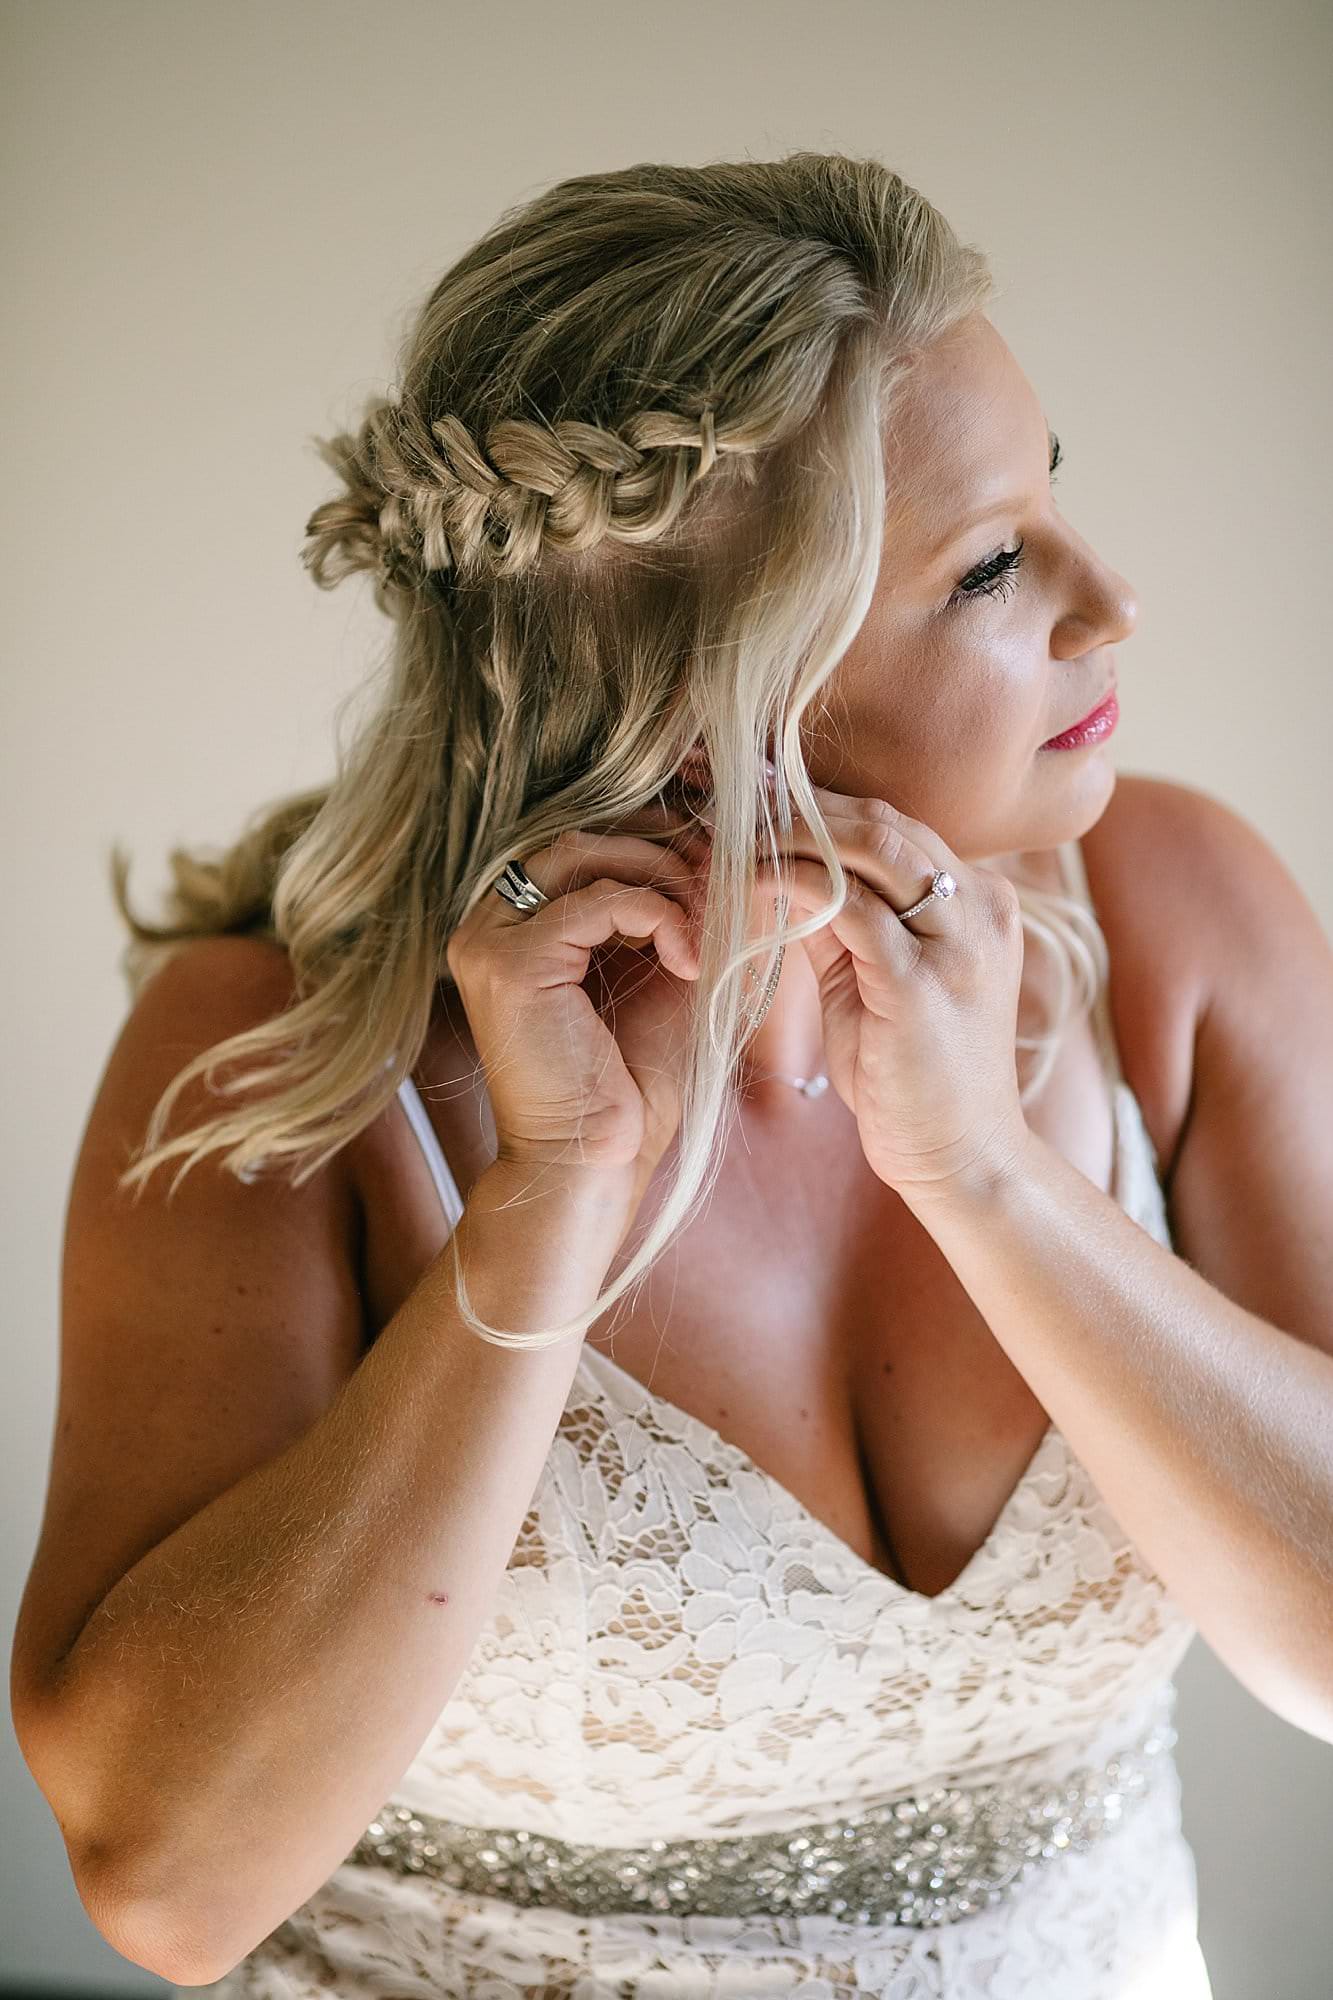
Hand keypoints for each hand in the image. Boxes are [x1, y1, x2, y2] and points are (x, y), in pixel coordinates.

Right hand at [444, 800, 709, 1185]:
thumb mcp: (662, 980)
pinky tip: (688, 962)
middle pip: (581, 840)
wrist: (593, 1166)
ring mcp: (490, 940)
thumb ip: (678, 917)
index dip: (653, 849)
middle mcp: (488, 925)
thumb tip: (726, 855)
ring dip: (664, 881)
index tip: (715, 876)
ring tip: (707, 928)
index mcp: (513, 928)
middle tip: (719, 888)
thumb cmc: (626, 1089)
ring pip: (586, 855)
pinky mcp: (512, 963)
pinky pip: (601, 901)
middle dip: (661, 855)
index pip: (583, 849)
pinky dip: (659, 917)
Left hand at [742, 783, 1032, 1204]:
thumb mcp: (876, 981)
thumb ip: (843, 924)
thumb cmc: (913, 1076)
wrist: (962, 1159)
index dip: (815, 802)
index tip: (748, 789)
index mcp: (977, 900)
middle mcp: (981, 905)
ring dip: (786, 833)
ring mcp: (959, 941)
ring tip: (723, 831)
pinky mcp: (923, 982)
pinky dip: (789, 882)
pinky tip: (743, 880)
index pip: (890, 824)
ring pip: (868, 846)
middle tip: (722, 793)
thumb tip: (783, 871)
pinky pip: (848, 906)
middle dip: (794, 802)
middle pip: (879, 821)